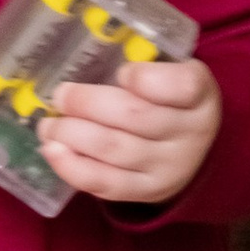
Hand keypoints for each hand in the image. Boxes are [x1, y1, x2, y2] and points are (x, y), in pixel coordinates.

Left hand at [40, 54, 221, 206]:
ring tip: (49, 125)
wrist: (190, 151)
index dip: (147, 78)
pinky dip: (73, 167)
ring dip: (72, 134)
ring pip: (115, 149)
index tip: (122, 72)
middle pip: (135, 116)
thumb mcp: (173, 74)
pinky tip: (53, 151)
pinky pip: (107, 183)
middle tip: (60, 96)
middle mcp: (191, 134)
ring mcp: (170, 167)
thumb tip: (83, 59)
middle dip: (88, 103)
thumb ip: (144, 65)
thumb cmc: (170, 101)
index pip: (183, 86)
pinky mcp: (147, 191)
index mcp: (200, 95)